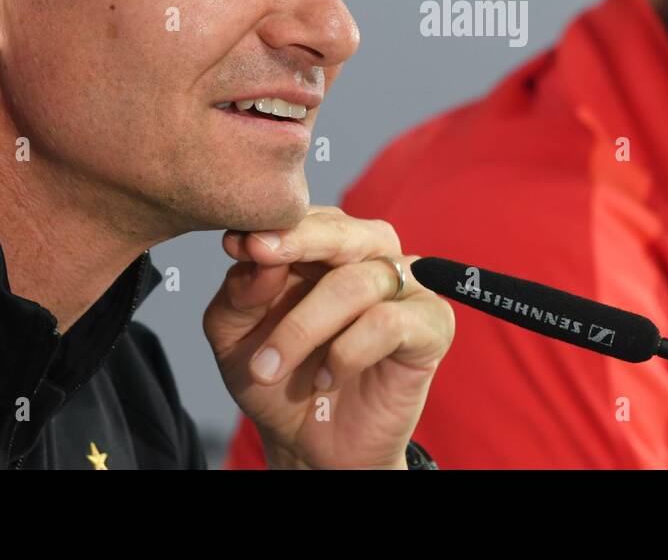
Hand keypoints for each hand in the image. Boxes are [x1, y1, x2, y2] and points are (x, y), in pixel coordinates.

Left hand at [203, 205, 454, 468]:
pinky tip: (326, 376)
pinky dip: (348, 351)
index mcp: (326, 249)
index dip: (273, 227)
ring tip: (268, 367)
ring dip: (303, 326)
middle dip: (297, 242)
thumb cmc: (279, 382)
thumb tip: (256, 257)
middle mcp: (370, 257)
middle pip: (342, 231)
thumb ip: (240, 292)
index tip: (236, 243)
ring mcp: (406, 288)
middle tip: (257, 253)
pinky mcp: (431, 325)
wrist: (310, 448)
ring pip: (357, 282)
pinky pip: (389, 322)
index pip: (307, 218)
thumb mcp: (235, 336)